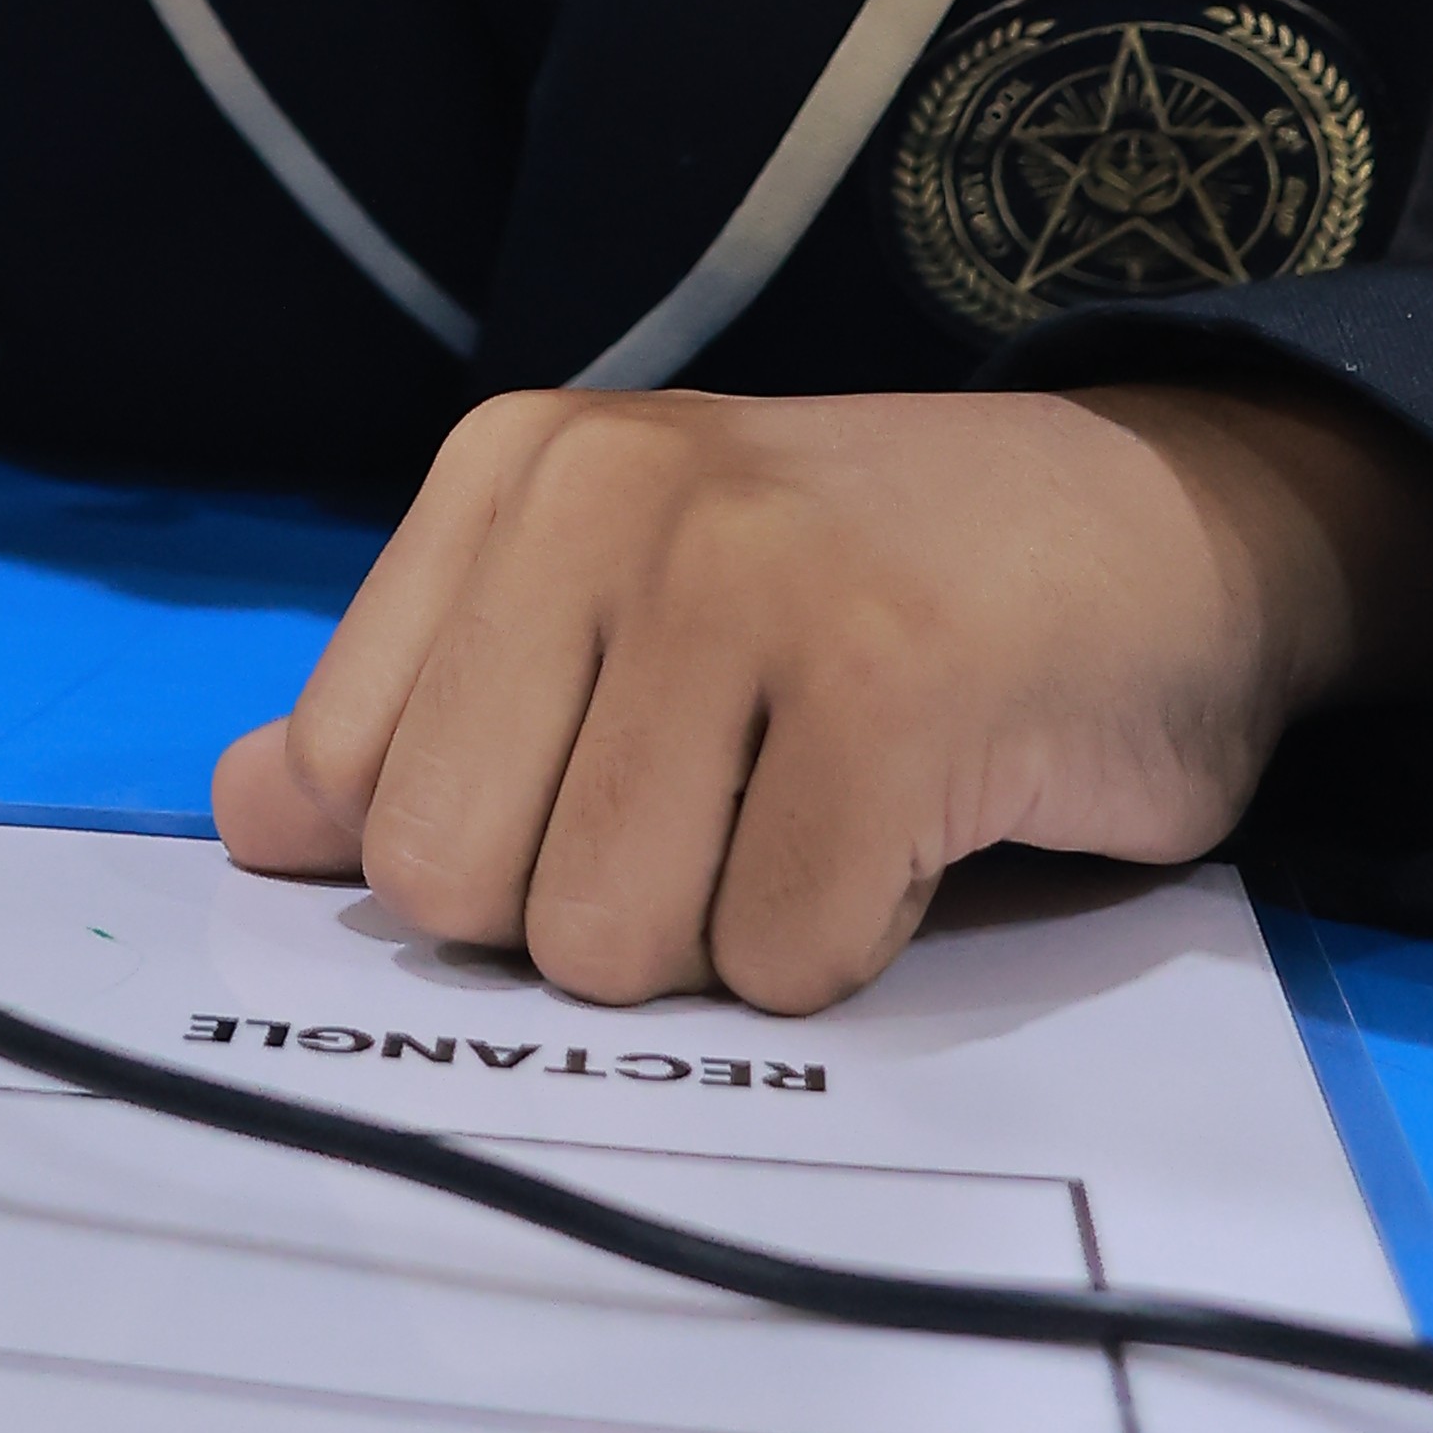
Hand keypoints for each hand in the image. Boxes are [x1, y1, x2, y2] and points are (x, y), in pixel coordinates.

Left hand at [211, 376, 1432, 1013]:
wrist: (1182, 527)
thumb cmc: (882, 595)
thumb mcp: (628, 603)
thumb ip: (432, 705)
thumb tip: (251, 818)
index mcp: (519, 471)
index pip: (344, 786)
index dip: (475, 854)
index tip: (604, 787)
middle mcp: (611, 496)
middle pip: (450, 884)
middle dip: (590, 909)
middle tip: (732, 806)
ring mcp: (749, 580)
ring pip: (603, 944)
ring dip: (724, 936)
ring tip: (824, 805)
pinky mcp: (888, 691)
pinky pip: (778, 961)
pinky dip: (853, 943)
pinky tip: (919, 821)